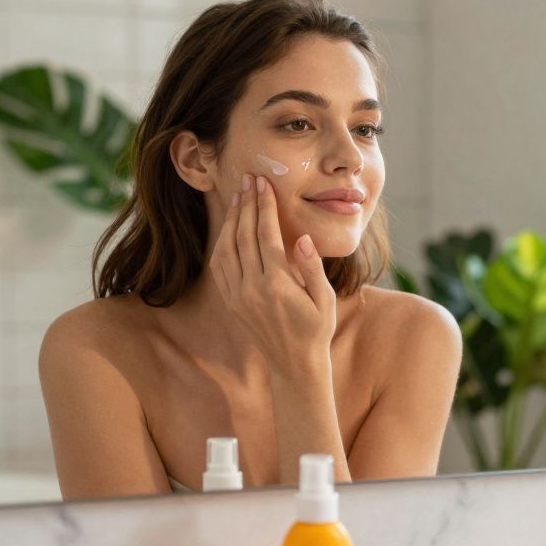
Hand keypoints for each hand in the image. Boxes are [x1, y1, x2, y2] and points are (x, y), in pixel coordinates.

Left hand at [209, 173, 337, 377]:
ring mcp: (238, 296)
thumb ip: (312, 267)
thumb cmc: (316, 330)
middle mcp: (252, 289)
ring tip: (237, 198)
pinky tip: (229, 228)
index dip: (263, 206)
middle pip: (243, 236)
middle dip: (245, 204)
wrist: (294, 365)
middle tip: (248, 179)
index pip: (266, 235)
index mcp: (277, 285)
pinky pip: (220, 266)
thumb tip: (302, 238)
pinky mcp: (231, 302)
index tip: (263, 184)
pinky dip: (222, 242)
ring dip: (231, 220)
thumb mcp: (325, 300)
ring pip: (226, 248)